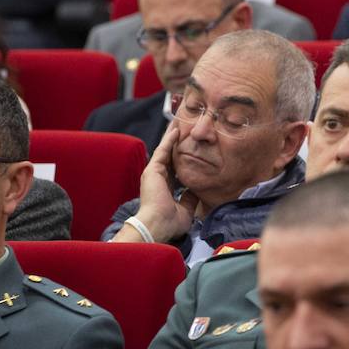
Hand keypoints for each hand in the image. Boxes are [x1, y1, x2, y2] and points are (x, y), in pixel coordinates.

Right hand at [133, 121, 197, 242]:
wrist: (158, 224)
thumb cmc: (170, 222)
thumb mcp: (186, 210)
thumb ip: (190, 199)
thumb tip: (195, 191)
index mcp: (165, 189)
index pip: (175, 171)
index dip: (183, 161)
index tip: (192, 152)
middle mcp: (158, 179)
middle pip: (170, 158)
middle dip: (177, 145)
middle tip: (185, 131)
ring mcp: (154, 173)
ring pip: (165, 151)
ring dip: (172, 138)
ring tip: (179, 124)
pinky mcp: (152, 169)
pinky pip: (162, 151)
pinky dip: (168, 140)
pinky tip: (176, 130)